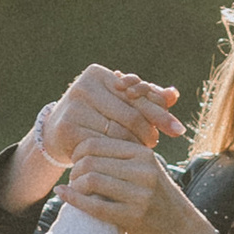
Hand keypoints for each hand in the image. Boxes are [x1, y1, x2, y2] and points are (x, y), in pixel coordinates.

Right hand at [45, 65, 184, 163]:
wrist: (56, 133)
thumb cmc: (95, 114)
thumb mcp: (119, 102)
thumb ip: (146, 98)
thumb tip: (174, 94)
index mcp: (97, 73)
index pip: (137, 95)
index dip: (159, 112)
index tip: (177, 129)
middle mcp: (83, 86)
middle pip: (129, 114)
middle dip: (148, 130)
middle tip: (157, 143)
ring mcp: (73, 107)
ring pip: (118, 132)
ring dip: (134, 145)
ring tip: (142, 150)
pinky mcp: (68, 130)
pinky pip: (103, 146)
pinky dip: (116, 154)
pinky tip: (124, 159)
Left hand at [60, 133, 220, 233]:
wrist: (179, 229)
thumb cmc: (156, 197)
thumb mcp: (146, 169)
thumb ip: (122, 157)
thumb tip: (82, 146)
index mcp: (144, 154)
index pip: (97, 143)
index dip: (79, 152)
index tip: (77, 163)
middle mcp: (144, 171)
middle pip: (91, 161)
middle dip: (75, 170)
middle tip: (74, 179)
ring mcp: (140, 194)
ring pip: (91, 180)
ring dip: (75, 185)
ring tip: (76, 189)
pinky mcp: (133, 217)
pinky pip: (94, 205)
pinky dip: (74, 200)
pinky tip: (63, 195)